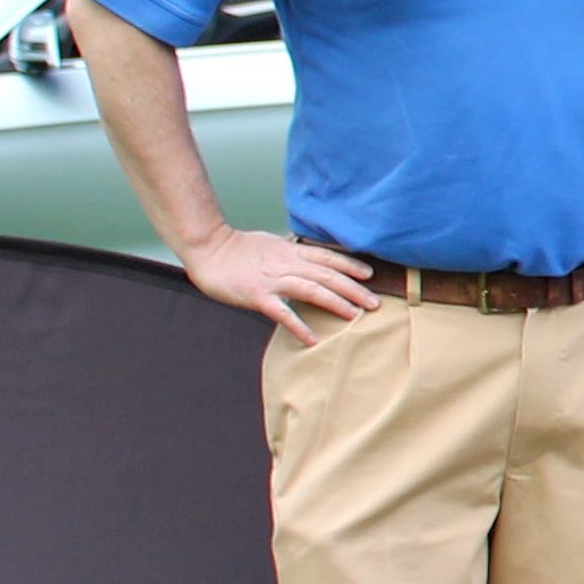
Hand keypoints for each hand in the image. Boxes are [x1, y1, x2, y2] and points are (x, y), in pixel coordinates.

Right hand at [188, 223, 377, 342]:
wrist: (208, 250)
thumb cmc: (238, 248)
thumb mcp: (271, 245)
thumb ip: (291, 252)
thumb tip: (309, 255)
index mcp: (290, 251)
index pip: (327, 257)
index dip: (350, 265)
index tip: (370, 275)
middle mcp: (286, 264)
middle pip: (327, 275)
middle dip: (353, 288)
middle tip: (375, 303)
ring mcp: (272, 280)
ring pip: (312, 290)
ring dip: (336, 303)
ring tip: (355, 315)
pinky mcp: (257, 296)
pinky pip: (282, 313)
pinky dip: (299, 325)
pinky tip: (313, 338)